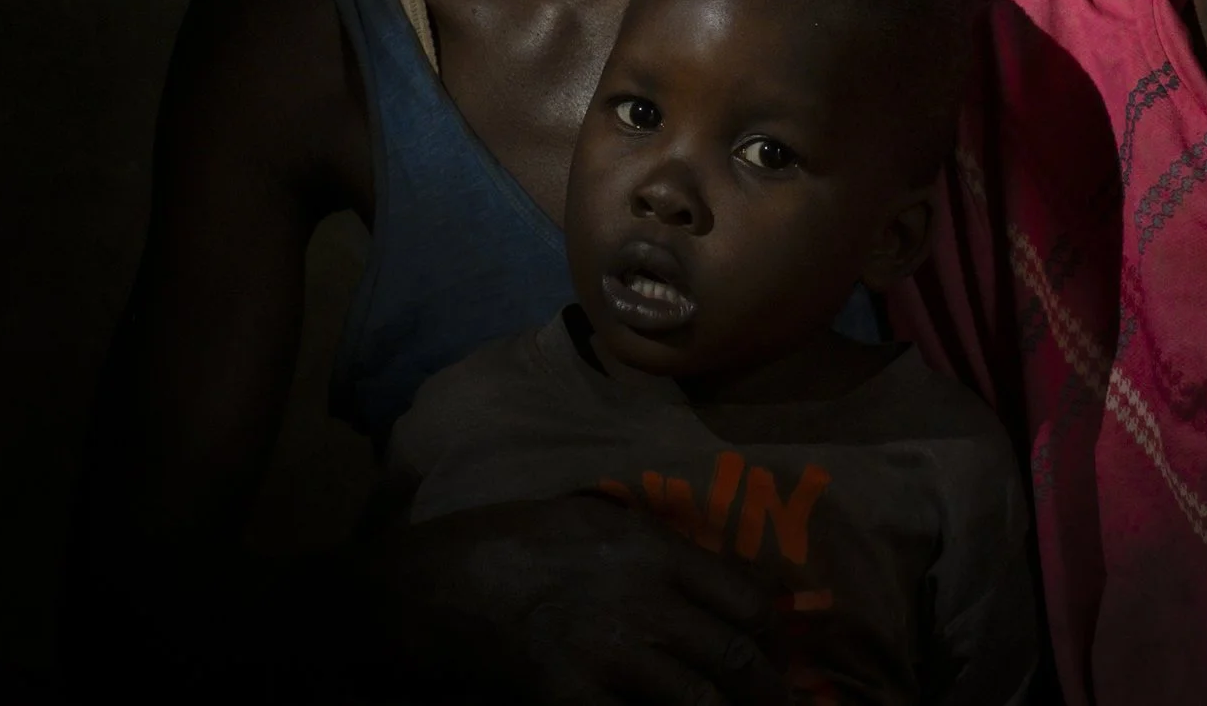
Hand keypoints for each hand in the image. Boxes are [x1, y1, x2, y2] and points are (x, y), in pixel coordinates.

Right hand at [369, 494, 795, 705]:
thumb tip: (707, 581)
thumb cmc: (510, 543)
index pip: (746, 598)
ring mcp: (609, 654)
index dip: (772, 637)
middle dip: (769, 695)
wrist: (431, 585)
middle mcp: (643, 599)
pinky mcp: (571, 698)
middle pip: (735, 657)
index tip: (776, 655)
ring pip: (700, 703)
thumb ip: (653, 548)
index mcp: (653, 548)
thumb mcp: (592, 519)